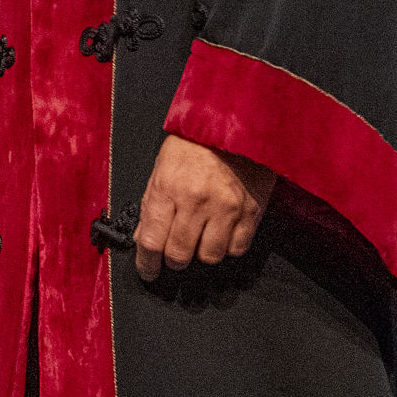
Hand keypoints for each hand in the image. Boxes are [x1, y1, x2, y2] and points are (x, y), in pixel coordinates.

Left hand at [131, 134, 275, 282]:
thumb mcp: (161, 169)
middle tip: (175, 253)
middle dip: (174, 259)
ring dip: (202, 253)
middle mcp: (196, 201)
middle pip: (180, 255)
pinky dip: (228, 247)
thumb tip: (144, 239)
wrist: (235, 126)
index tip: (148, 271)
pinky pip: (237, 248)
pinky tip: (223, 232)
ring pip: (210, 257)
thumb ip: (153, 206)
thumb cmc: (194, 145)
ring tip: (201, 238)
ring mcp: (226, 208)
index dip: (147, 264)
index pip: (152, 241)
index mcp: (169, 188)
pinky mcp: (251, 211)